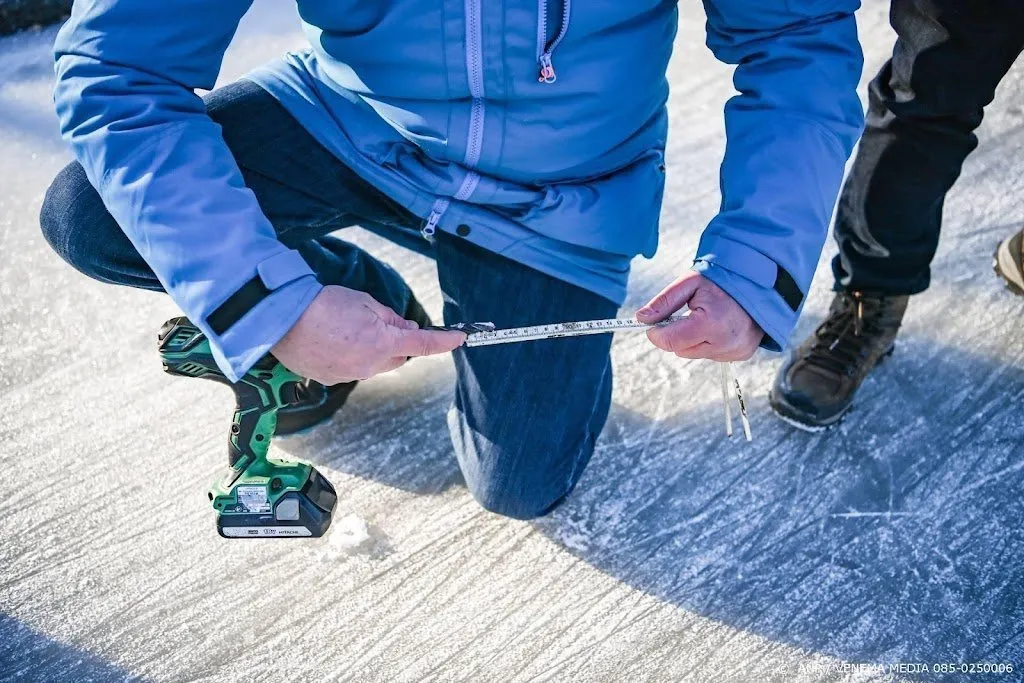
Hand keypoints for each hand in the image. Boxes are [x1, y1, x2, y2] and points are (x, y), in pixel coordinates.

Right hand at [271, 285, 464, 383]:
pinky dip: (349, 355)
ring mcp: (349, 375)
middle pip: (397, 357)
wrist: (282, 319)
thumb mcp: (365, 303)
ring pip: (373, 364)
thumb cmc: (324, 305)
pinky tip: (332, 340)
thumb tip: (405, 330)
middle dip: (396, 343)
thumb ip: (389, 318)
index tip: (459, 338)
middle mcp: (370, 365)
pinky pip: (351, 368)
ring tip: (345, 328)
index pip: (424, 345)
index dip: (444, 342)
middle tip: (382, 322)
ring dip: (371, 349)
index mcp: (383, 344)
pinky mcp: (330, 378)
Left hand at [636, 272, 761, 360]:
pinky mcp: (742, 354)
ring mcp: (735, 351)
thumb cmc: (721, 281)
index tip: (654, 323)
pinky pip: (712, 354)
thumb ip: (664, 302)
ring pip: (694, 353)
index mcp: (710, 323)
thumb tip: (641, 318)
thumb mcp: (689, 283)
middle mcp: (725, 342)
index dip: (657, 332)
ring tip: (707, 317)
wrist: (758, 282)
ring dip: (693, 339)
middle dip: (676, 333)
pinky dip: (709, 342)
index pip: (670, 341)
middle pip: (680, 350)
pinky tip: (719, 326)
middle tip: (687, 314)